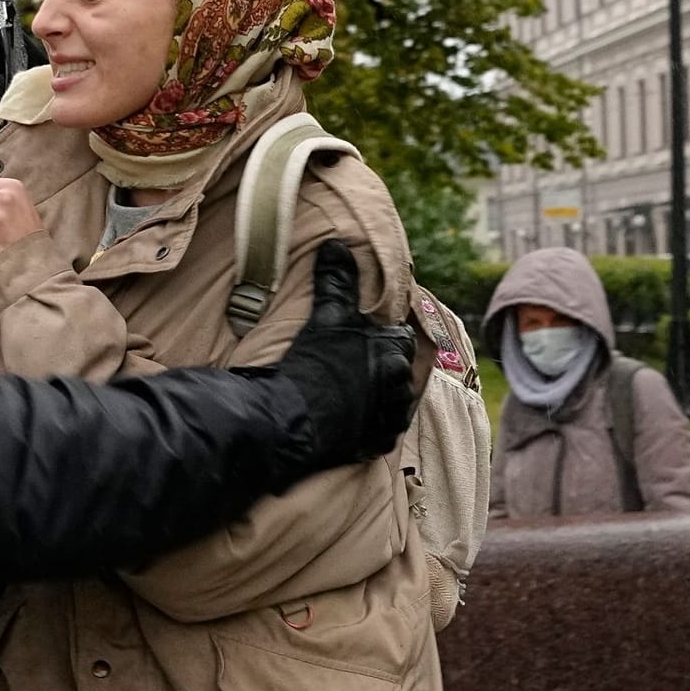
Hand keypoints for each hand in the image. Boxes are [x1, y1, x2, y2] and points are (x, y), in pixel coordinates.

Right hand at [272, 241, 417, 468]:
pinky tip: (347, 420)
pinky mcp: (375, 445)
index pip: (400, 337)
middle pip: (398, 370)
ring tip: (350, 394)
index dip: (381, 336)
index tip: (362, 340)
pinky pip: (379, 432)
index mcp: (395, 352)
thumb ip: (337, 280)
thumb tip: (336, 244)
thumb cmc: (312, 363)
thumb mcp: (326, 316)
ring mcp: (389, 419)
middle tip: (353, 367)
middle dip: (382, 368)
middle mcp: (400, 387)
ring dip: (378, 398)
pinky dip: (367, 426)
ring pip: (392, 403)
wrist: (289, 419)